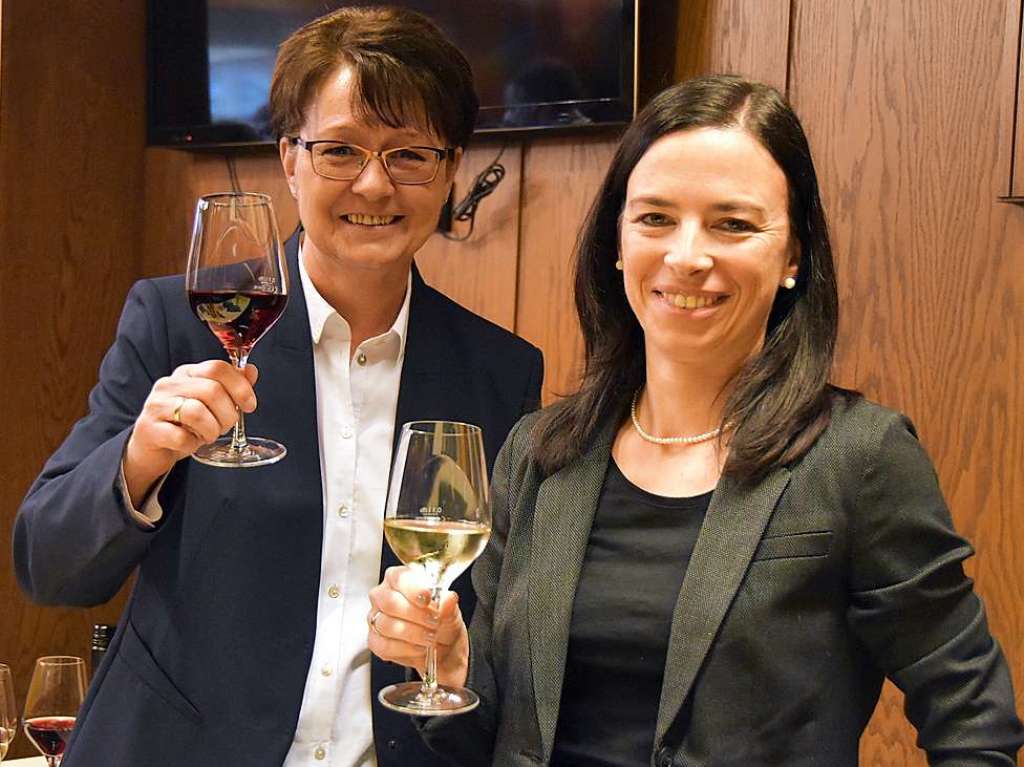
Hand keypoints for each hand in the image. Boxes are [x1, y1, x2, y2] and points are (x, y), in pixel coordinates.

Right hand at [123, 360, 258, 503]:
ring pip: (197, 412)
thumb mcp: (209, 403)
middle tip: (226, 426)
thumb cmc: (184, 424)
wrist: (150, 449)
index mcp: (187, 373)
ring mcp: (156, 406)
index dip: (240, 387)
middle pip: (212, 390)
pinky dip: (192, 444)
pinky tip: (190, 444)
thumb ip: (230, 386)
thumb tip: (251, 371)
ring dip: (212, 429)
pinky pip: (180, 437)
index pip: (217, 368)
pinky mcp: (149, 430)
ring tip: (209, 435)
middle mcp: (169, 385)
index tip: (250, 405)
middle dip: (228, 414)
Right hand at [368, 566, 469, 687]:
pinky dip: (406, 649)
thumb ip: (448, 604)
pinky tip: (420, 648)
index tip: (427, 598)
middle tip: (434, 621)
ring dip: (413, 633)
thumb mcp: (451, 611)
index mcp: (400, 579)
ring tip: (431, 637)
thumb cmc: (442, 621)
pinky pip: (384, 646)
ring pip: (386, 625)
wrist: (444, 647)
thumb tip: (449, 598)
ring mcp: (376, 618)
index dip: (412, 588)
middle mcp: (383, 596)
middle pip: (389, 602)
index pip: (398, 577)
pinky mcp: (375, 641)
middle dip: (415, 614)